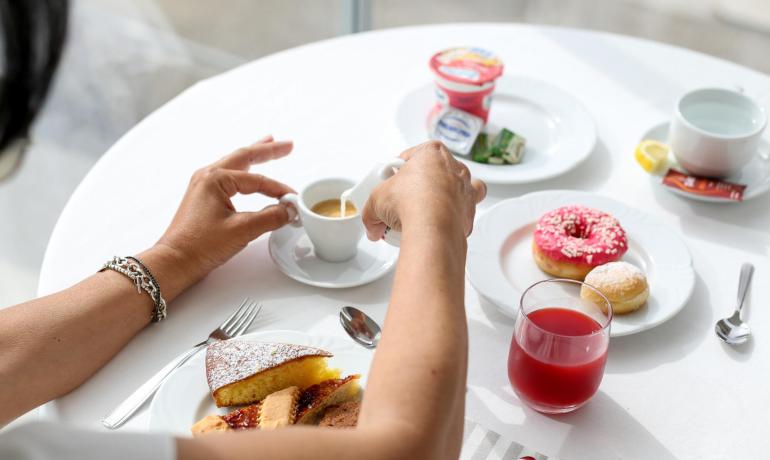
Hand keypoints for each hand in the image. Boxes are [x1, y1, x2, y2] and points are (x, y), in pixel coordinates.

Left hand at [151, 136, 294, 293]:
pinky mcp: (203, 198)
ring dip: (254, 155)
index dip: (279, 189)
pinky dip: (243, 170)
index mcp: (215, 179)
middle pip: (244, 157)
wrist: (175, 261)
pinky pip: (228, 176)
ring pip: (235, 164)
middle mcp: (207, 177)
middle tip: (288, 145)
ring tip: (269, 144)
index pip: (257, 180)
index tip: (293, 200)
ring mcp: (203, 186)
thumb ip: (270, 217)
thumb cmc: (198, 245)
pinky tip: (248, 171)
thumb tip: (289, 210)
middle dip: (268, 150)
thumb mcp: (242, 230)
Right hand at [362, 140, 485, 240]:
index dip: (399, 169)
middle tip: (407, 197)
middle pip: (438, 170)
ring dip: (449, 195)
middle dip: (424, 182)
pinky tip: (439, 226)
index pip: (413, 156)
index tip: (392, 180)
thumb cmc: (411, 202)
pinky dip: (453, 219)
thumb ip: (372, 212)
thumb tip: (373, 225)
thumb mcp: (377, 201)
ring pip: (463, 187)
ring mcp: (465, 190)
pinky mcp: (469, 212)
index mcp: (433, 153)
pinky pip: (463, 213)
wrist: (432, 228)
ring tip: (431, 208)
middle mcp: (454, 168)